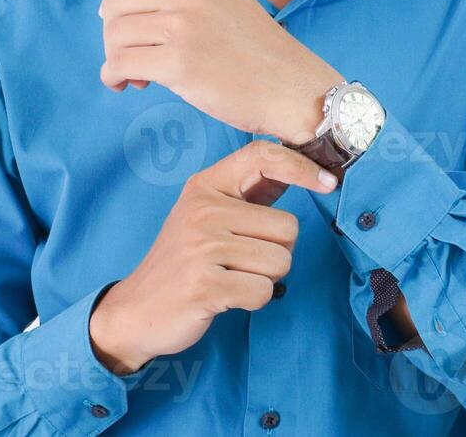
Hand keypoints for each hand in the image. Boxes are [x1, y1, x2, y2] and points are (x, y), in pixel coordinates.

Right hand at [88, 140, 337, 374]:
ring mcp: (202, 248)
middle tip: (241, 261)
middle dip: (277, 252)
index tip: (329, 183)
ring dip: (265, 279)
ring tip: (232, 278)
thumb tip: (299, 170)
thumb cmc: (182, 261)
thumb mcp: (206, 215)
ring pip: (281, 262)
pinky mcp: (205, 285)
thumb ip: (247, 194)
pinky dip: (253, 300)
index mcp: (205, 187)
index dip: (301, 166)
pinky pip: (263, 291)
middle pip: (287, 227)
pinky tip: (225, 297)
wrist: (137, 309)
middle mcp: (203, 210)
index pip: (262, 157)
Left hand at [98, 0, 343, 142]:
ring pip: (115, 34)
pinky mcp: (178, 63)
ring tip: (138, 74)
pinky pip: (119, 63)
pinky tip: (128, 83)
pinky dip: (113, 76)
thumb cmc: (258, 54)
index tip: (120, 21)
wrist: (292, 88)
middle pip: (117, 2)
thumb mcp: (226, 1)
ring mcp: (183, 26)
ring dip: (115, 57)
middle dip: (113, 31)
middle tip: (129, 53)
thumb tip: (122, 7)